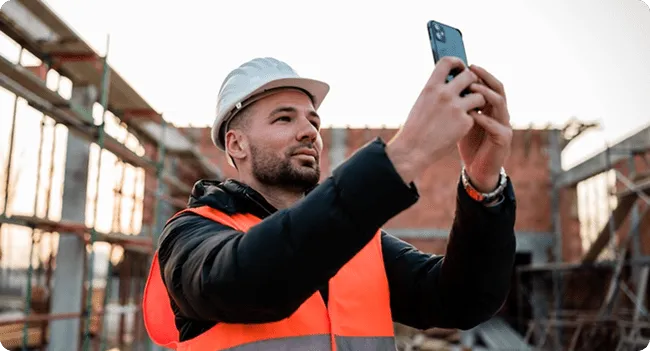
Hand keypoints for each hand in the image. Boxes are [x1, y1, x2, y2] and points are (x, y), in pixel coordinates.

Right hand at [387, 56, 486, 183]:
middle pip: (469, 76)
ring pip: (479, 95)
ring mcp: (456, 108)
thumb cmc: (415, 128)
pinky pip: (475, 115)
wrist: (413, 150)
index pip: (447, 62)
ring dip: (477, 101)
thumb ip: (437, 90)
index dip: (458, 62)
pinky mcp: (465, 122)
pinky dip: (470, 120)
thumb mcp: (422, 102)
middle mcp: (444, 94)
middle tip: (471, 89)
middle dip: (473, 81)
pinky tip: (460, 127)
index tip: (460, 68)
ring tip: (470, 108)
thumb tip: (452, 82)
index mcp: (431, 87)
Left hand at [458, 65, 512, 191]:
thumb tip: (444, 85)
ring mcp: (505, 125)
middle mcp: (501, 113)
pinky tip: (471, 115)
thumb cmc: (468, 143)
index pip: (490, 84)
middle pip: (498, 88)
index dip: (481, 73)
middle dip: (485, 77)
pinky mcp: (504, 140)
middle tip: (472, 70)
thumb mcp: (461, 120)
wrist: (477, 169)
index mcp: (492, 107)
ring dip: (485, 94)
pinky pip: (495, 126)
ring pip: (500, 104)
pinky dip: (483, 119)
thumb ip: (459, 105)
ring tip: (472, 88)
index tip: (467, 64)